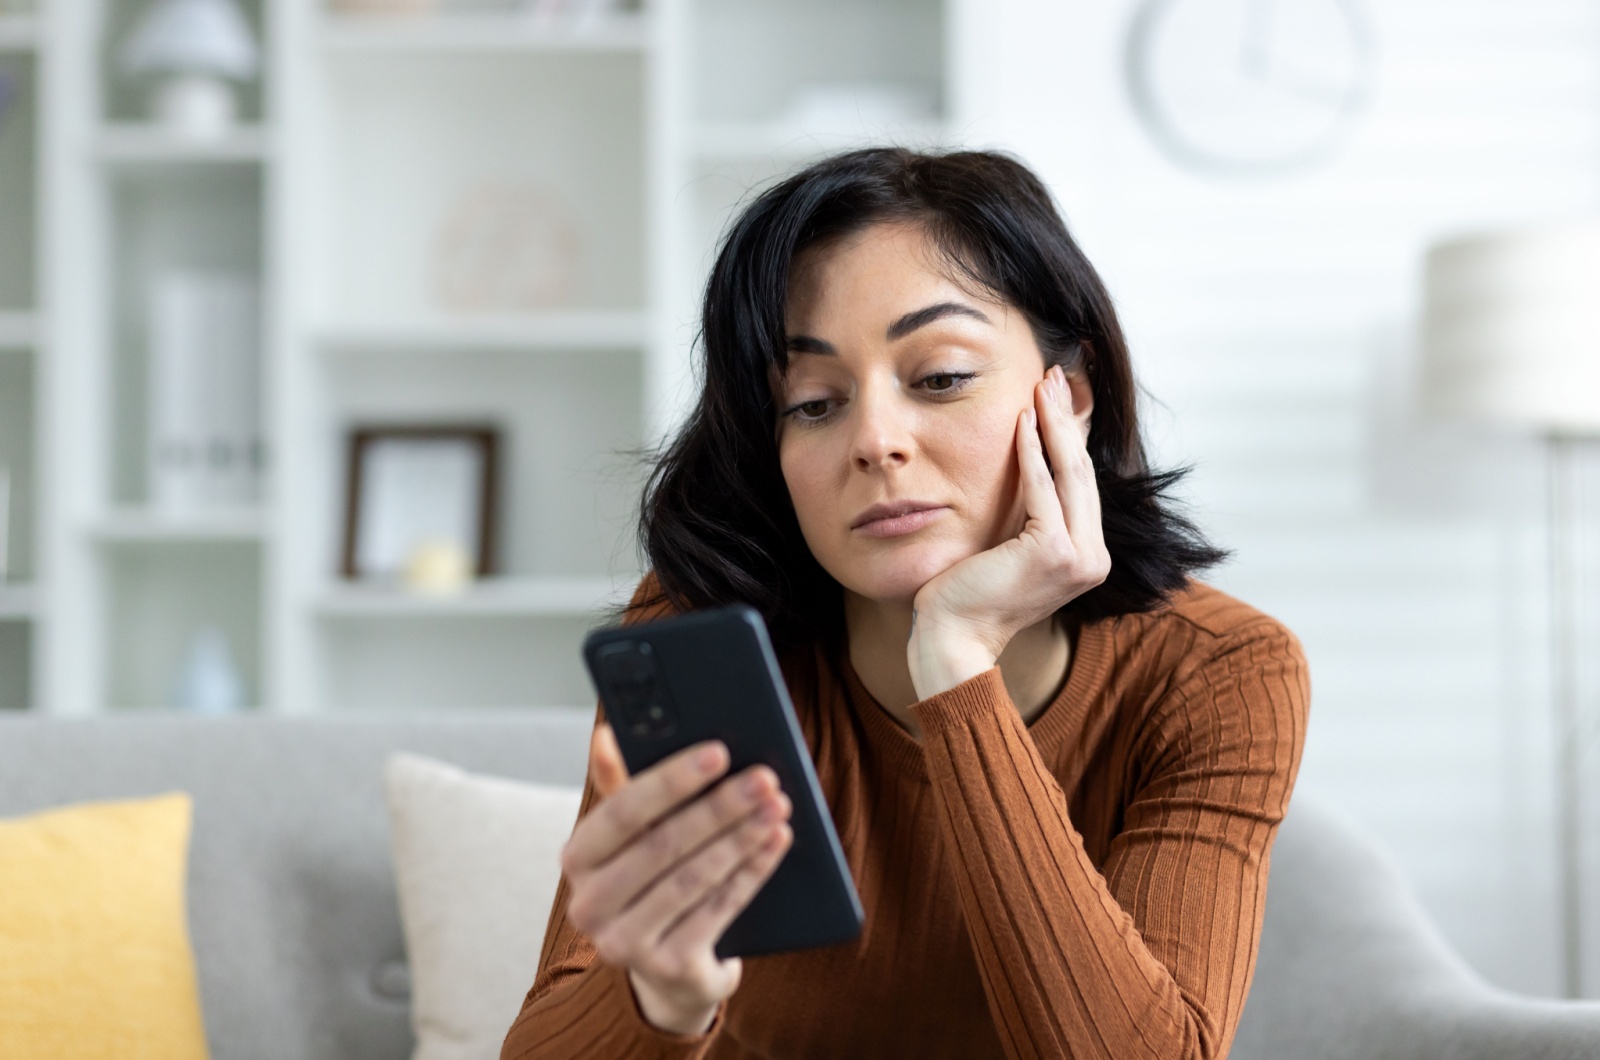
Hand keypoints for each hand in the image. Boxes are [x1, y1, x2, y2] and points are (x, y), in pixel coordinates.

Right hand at [560, 724, 792, 1034]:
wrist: (669, 968)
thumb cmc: (651, 880)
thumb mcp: (632, 836)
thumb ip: (621, 786)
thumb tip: (605, 734)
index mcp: (577, 858)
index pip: (622, 811)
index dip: (672, 780)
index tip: (719, 752)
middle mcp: (589, 905)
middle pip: (664, 845)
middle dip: (721, 807)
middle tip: (765, 778)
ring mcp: (625, 944)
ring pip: (694, 878)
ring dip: (742, 837)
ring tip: (777, 807)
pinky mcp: (668, 968)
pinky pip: (719, 911)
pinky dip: (752, 872)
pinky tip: (775, 843)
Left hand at [907, 364, 1110, 697]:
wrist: (953, 639)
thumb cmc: (968, 595)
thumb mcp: (1007, 547)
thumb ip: (1027, 514)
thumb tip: (1027, 464)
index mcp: (1087, 558)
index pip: (1079, 483)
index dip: (1069, 436)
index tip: (1056, 396)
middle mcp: (1092, 559)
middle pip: (1080, 472)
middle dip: (1066, 418)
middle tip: (1054, 374)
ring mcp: (1079, 558)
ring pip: (1068, 474)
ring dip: (1054, 423)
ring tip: (1043, 383)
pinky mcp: (1053, 552)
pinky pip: (1041, 489)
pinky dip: (1032, 451)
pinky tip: (1023, 419)